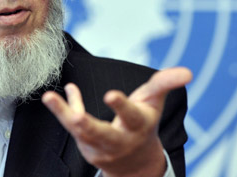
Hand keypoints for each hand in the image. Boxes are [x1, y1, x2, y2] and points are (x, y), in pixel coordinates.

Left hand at [41, 67, 191, 176]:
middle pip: (101, 134)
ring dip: (63, 114)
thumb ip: (166, 83)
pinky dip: (65, 108)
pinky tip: (56, 95)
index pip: (130, 116)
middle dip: (87, 124)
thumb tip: (188, 71)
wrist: (135, 164)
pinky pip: (72, 126)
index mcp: (138, 126)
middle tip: (74, 117)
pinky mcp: (85, 146)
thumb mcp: (155, 102)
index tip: (110, 94)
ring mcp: (99, 145)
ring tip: (48, 97)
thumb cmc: (144, 123)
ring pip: (79, 131)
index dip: (121, 106)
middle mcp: (118, 139)